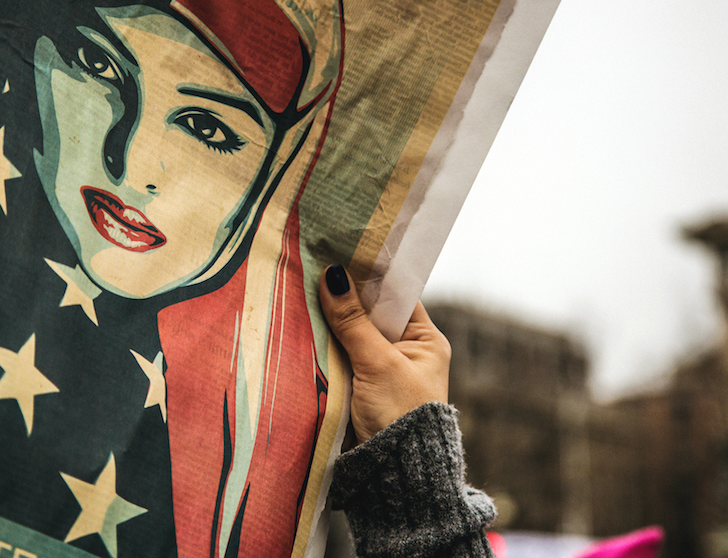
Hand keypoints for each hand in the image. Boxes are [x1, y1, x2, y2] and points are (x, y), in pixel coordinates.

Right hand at [319, 264, 450, 443]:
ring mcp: (382, 370)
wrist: (395, 476)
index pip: (396, 295)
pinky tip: (303, 328)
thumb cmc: (399, 415)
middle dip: (344, 299)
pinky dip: (326, 347)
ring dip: (331, 323)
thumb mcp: (378, 363)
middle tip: (312, 269)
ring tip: (302, 291)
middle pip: (370, 314)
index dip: (369, 275)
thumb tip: (333, 275)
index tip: (340, 252)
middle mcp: (406, 351)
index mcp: (425, 340)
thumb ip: (353, 321)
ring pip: (352, 336)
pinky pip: (341, 358)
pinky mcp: (361, 388)